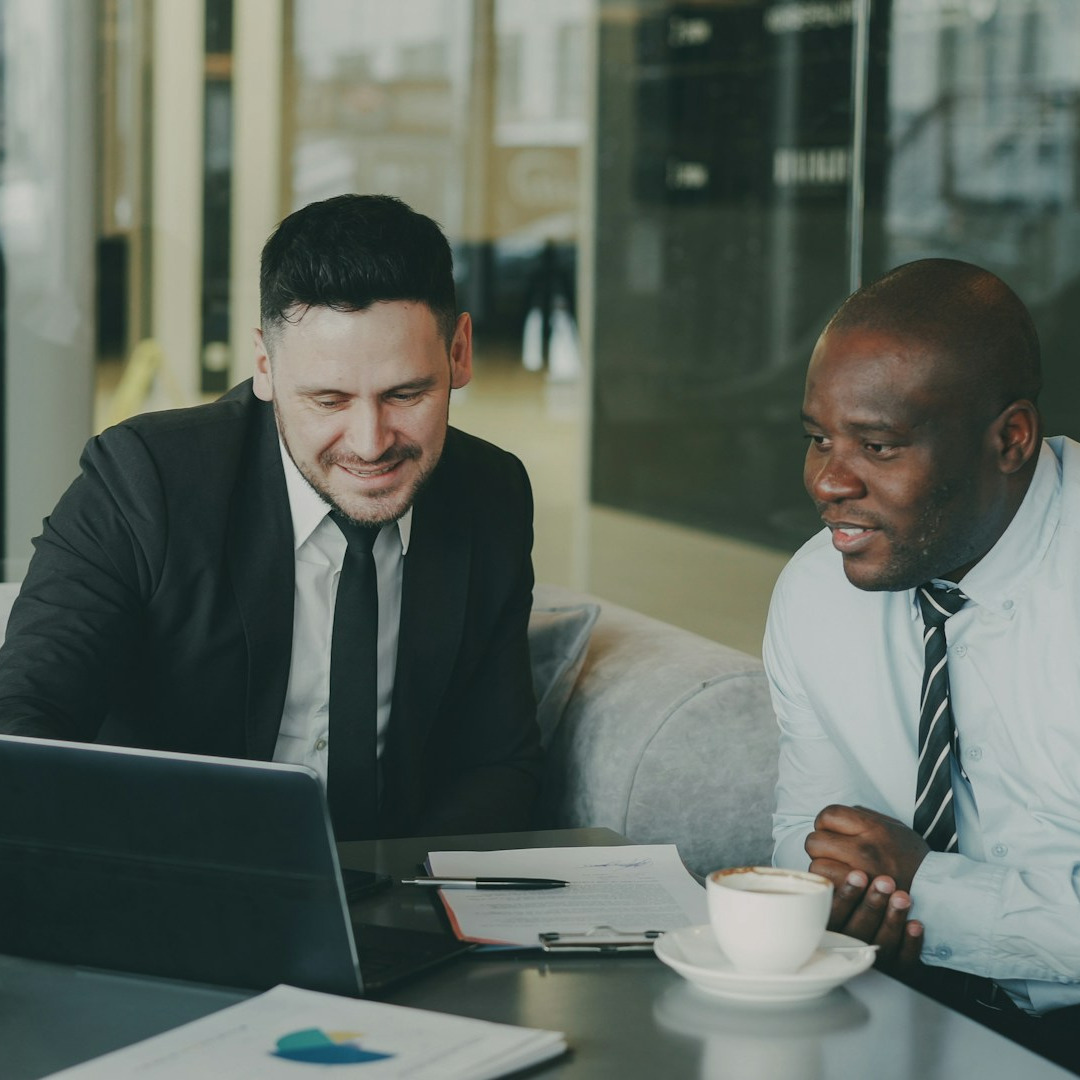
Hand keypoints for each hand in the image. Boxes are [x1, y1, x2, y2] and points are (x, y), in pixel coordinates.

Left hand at [805, 804, 928, 891]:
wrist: (936, 890)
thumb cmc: (911, 856)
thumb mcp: (893, 826)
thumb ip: (862, 816)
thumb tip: (833, 816)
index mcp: (873, 827)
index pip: (827, 815)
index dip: (825, 823)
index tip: (833, 832)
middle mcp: (864, 850)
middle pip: (814, 842)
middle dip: (820, 846)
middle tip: (833, 853)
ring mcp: (861, 876)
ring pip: (816, 868)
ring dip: (823, 869)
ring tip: (838, 870)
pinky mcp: (858, 900)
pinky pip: (828, 890)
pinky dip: (830, 887)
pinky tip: (841, 885)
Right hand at [811, 863, 923, 974]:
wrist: (885, 932)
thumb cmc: (859, 905)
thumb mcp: (840, 898)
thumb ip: (834, 880)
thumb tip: (830, 848)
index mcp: (833, 930)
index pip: (833, 916)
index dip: (845, 895)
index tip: (857, 873)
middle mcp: (852, 947)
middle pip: (857, 930)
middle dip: (872, 904)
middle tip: (885, 881)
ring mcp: (876, 961)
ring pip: (881, 944)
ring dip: (892, 919)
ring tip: (902, 897)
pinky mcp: (899, 970)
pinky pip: (905, 961)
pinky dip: (911, 943)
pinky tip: (916, 924)